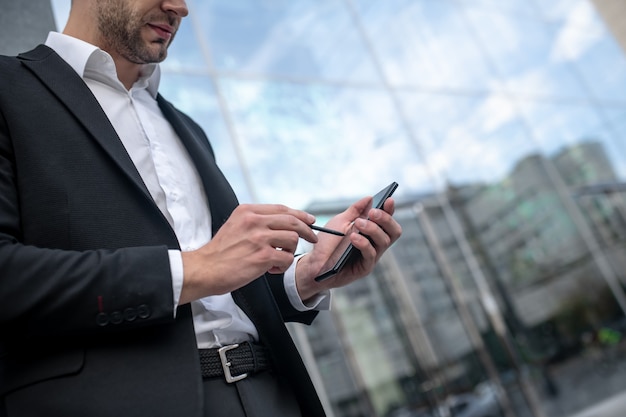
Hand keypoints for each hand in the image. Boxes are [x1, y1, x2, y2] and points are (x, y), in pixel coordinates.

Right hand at [179, 204, 317, 303]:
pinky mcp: (263, 256)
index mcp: (248, 211)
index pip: (282, 209)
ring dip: (290, 251)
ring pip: (293, 238)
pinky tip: (272, 269)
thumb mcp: (235, 226)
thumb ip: (256, 222)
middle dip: (307, 230)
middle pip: (292, 221)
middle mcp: (254, 221)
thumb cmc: (220, 253)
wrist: (205, 269)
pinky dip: (283, 265)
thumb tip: (282, 224)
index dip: (299, 214)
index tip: (309, 220)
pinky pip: (287, 258)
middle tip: (312, 238)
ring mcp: (259, 238)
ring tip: (278, 258)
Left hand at [295, 196, 401, 300]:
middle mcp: (375, 244)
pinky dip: (363, 243)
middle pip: (394, 231)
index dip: (390, 210)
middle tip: (373, 213)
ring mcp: (372, 256)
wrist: (314, 263)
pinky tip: (353, 237)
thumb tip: (370, 198)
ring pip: (384, 241)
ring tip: (358, 223)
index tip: (389, 200)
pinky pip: (371, 255)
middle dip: (385, 219)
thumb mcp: (340, 222)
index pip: (387, 220)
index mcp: (371, 232)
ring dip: (373, 229)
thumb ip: (355, 210)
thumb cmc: (328, 243)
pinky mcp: (365, 268)